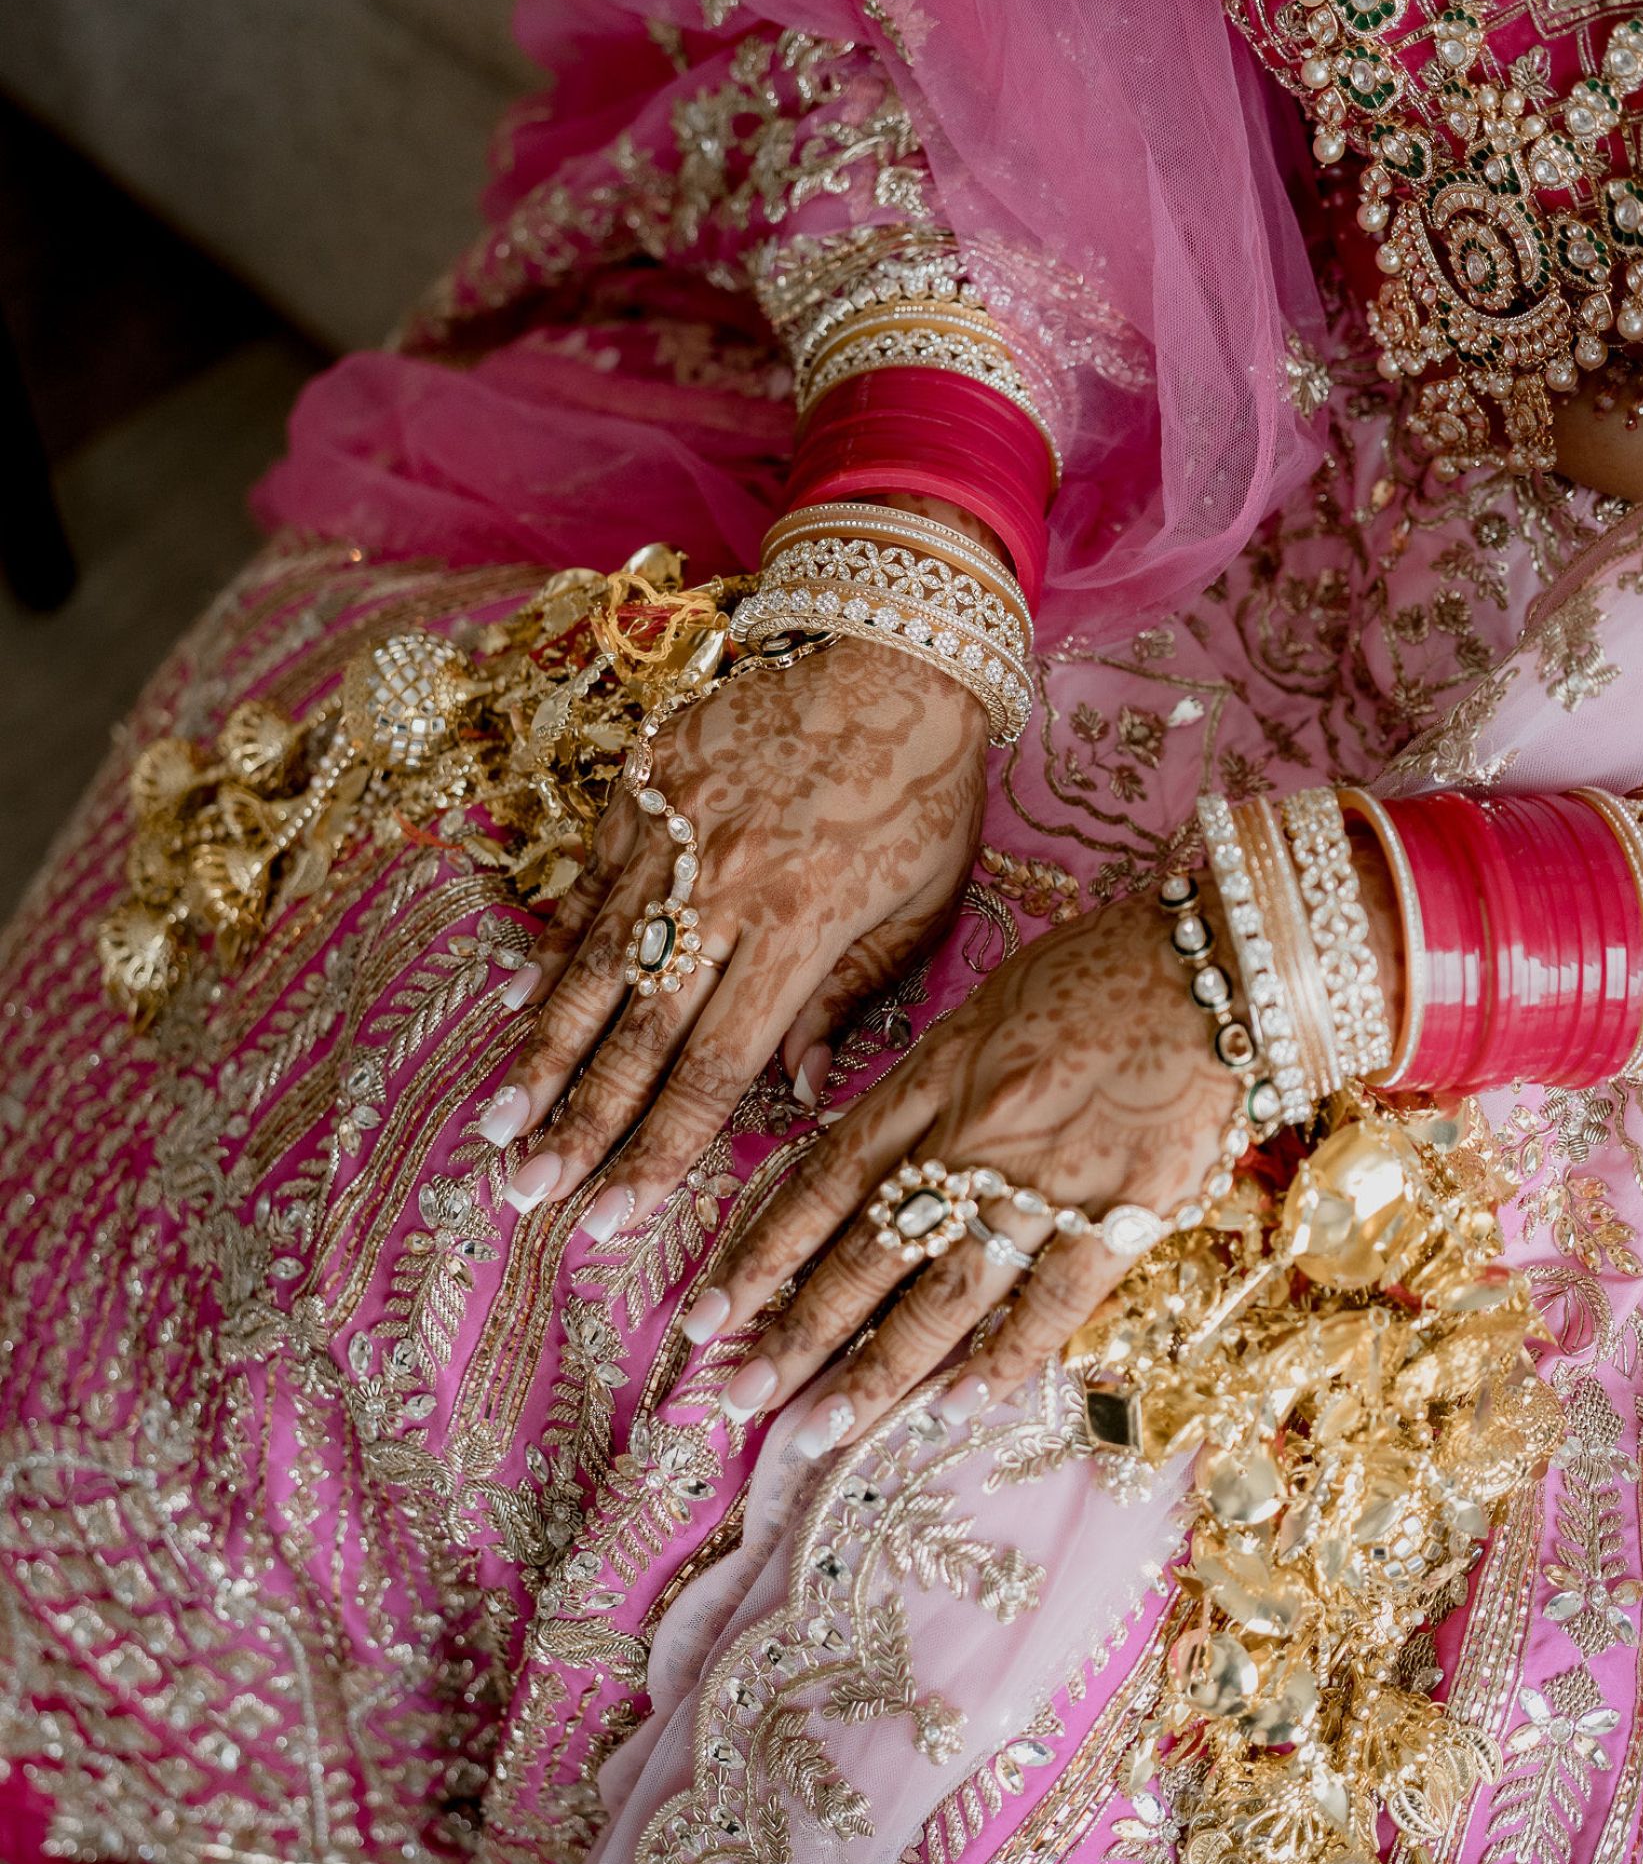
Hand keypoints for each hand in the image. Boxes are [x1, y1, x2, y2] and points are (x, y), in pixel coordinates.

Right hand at [475, 635, 988, 1231]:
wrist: (890, 647)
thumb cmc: (924, 788)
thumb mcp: (919, 906)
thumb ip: (848, 1000)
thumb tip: (794, 1093)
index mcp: (799, 926)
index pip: (713, 1068)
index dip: (658, 1151)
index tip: (611, 1216)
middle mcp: (721, 885)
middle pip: (634, 1030)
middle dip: (575, 1123)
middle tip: (525, 1190)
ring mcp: (669, 830)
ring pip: (591, 961)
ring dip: (540, 1050)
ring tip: (497, 1118)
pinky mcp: (641, 782)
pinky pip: (586, 882)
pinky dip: (552, 944)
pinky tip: (517, 1001)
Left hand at [690, 891, 1244, 1448]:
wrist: (1220, 959)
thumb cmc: (1101, 968)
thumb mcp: (984, 1006)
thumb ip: (921, 1082)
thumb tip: (857, 1150)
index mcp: (935, 1077)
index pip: (825, 1181)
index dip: (764, 1252)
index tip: (710, 1313)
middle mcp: (975, 1137)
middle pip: (868, 1252)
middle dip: (795, 1333)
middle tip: (738, 1398)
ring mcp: (1050, 1182)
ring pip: (944, 1295)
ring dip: (876, 1372)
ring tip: (820, 1431)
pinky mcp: (1127, 1214)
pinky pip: (1052, 1306)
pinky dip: (1001, 1363)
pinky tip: (953, 1411)